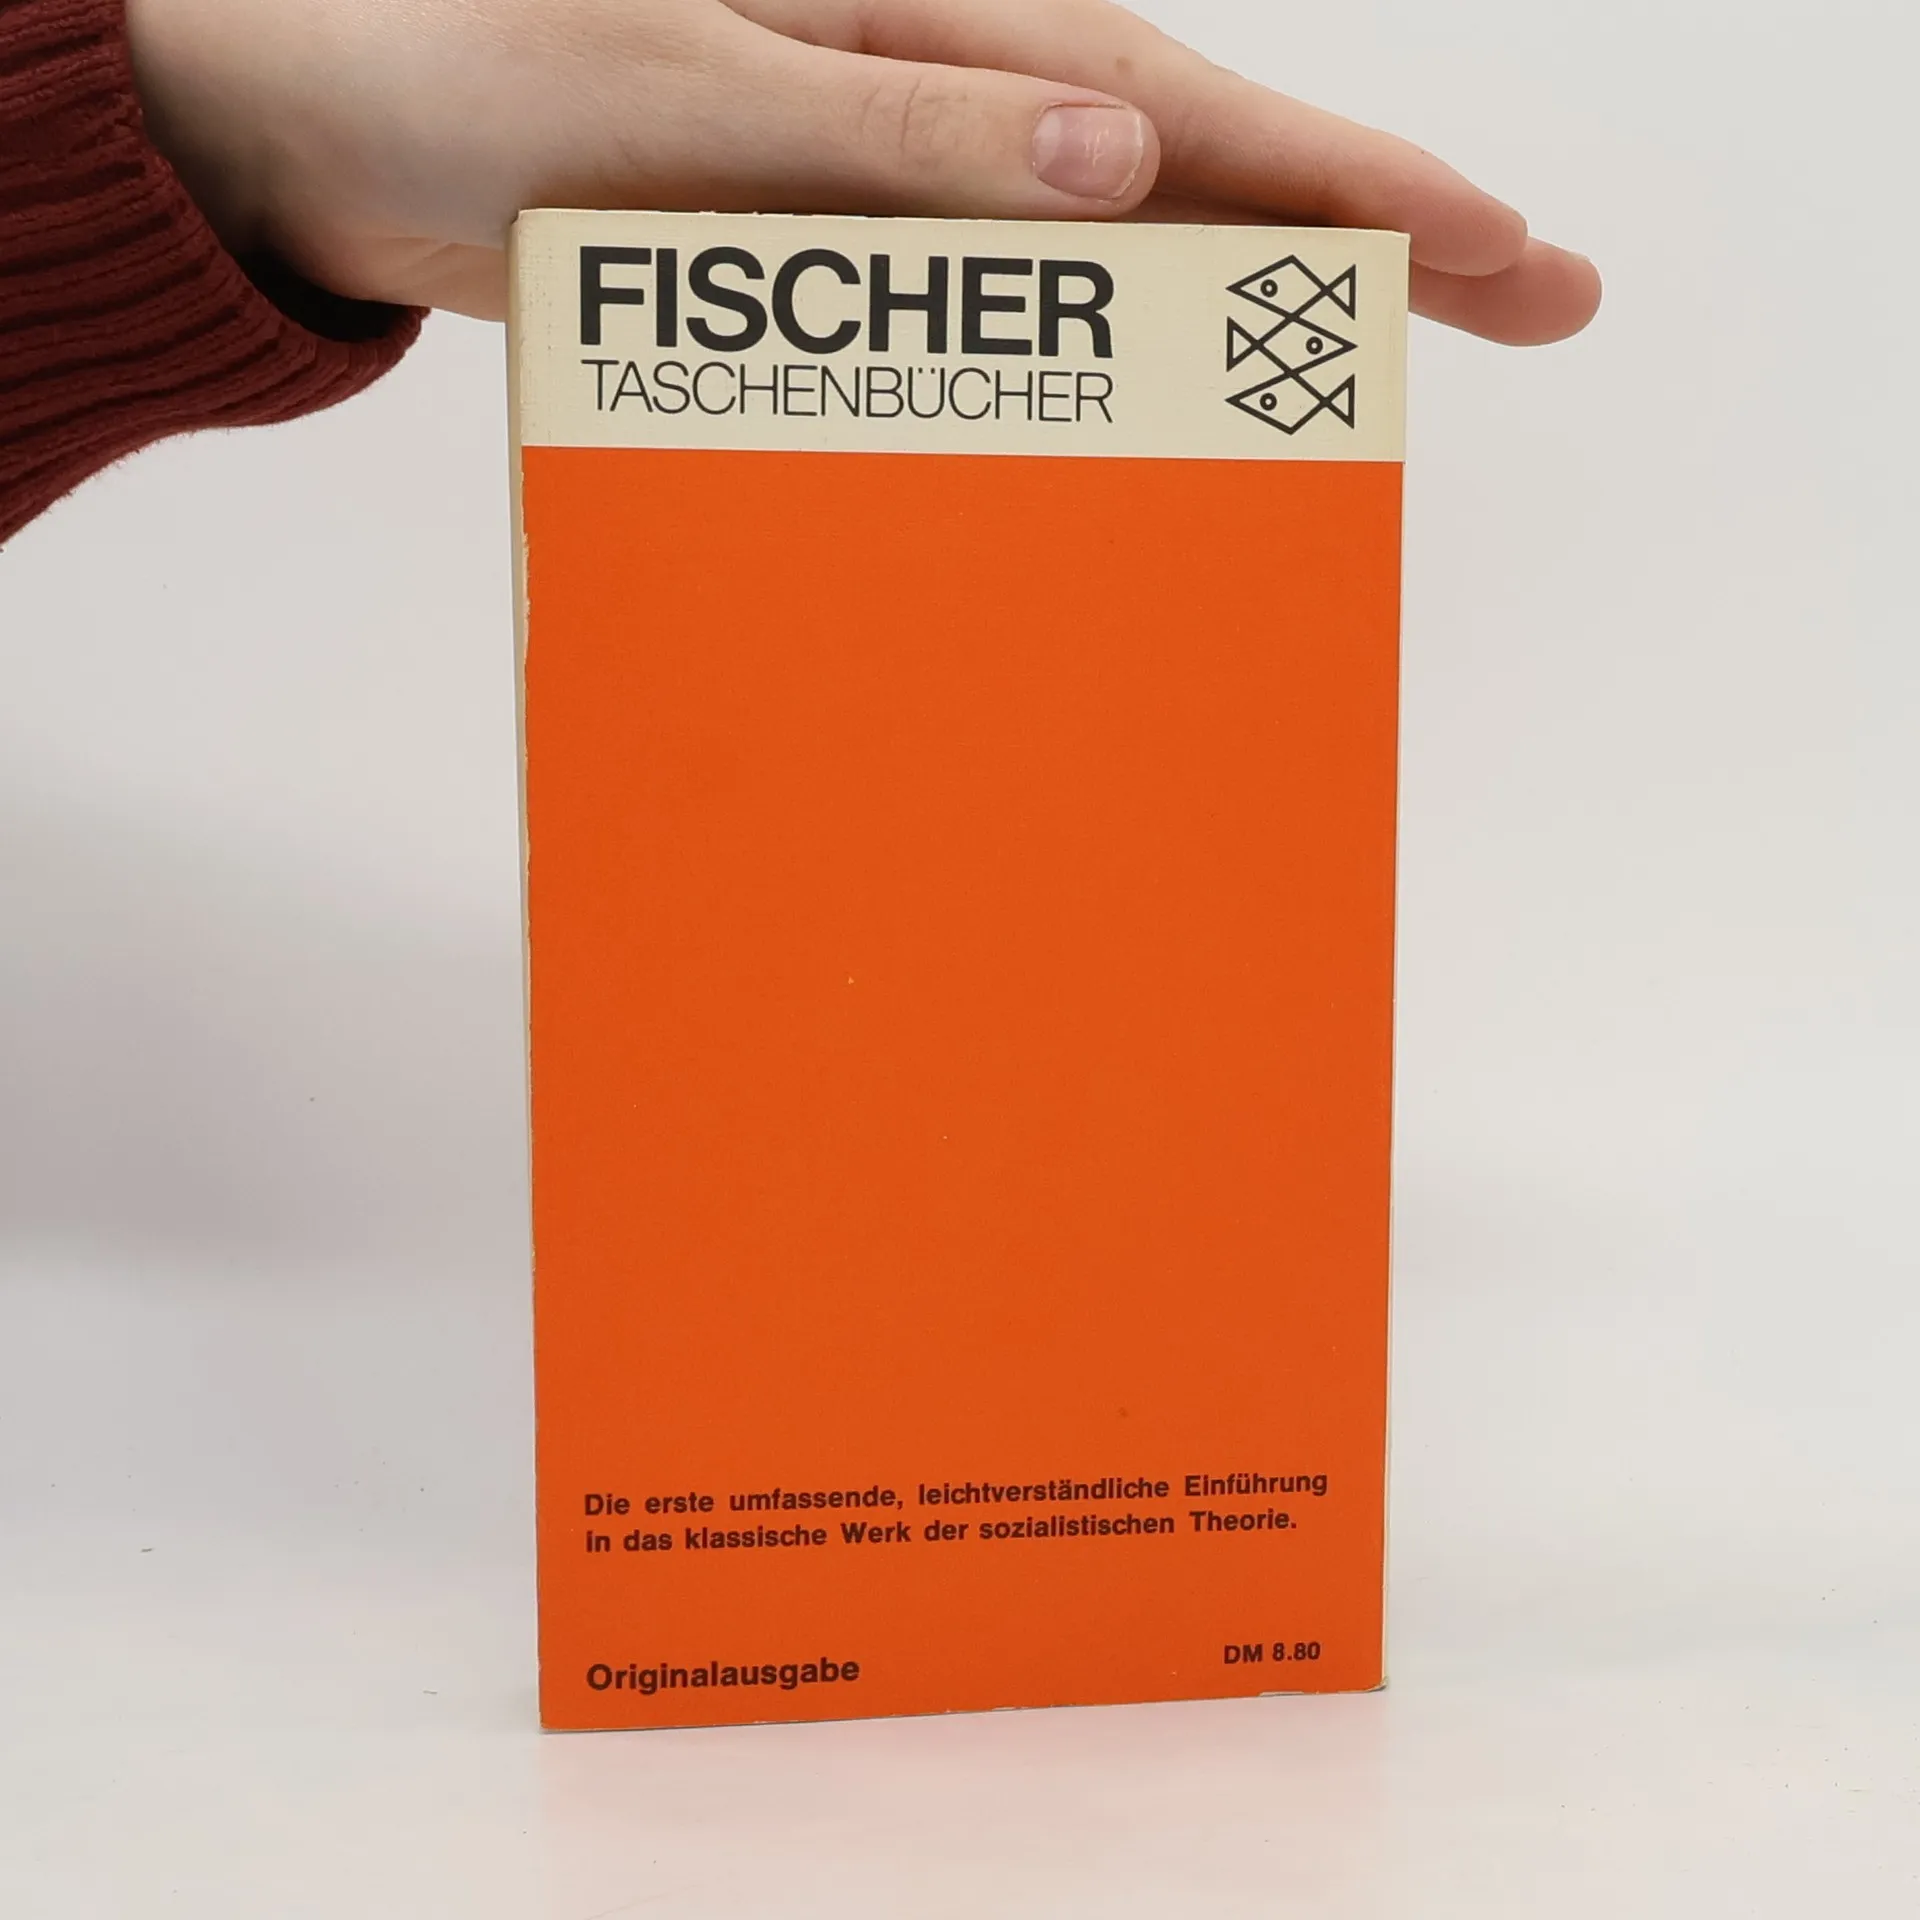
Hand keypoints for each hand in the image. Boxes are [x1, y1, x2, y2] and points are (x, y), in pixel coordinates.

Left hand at [126, 0, 1599, 343]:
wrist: (332, 136)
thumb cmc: (477, 77)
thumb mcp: (683, 90)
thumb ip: (893, 133)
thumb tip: (1119, 164)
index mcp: (920, 34)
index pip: (1184, 111)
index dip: (1353, 183)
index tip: (1499, 249)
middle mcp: (932, 108)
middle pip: (1194, 176)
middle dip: (1365, 240)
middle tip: (1538, 300)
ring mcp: (892, 196)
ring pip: (1107, 267)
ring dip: (1237, 325)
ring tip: (1372, 394)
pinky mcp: (833, 273)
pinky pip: (983, 337)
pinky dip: (1071, 386)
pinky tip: (1137, 437)